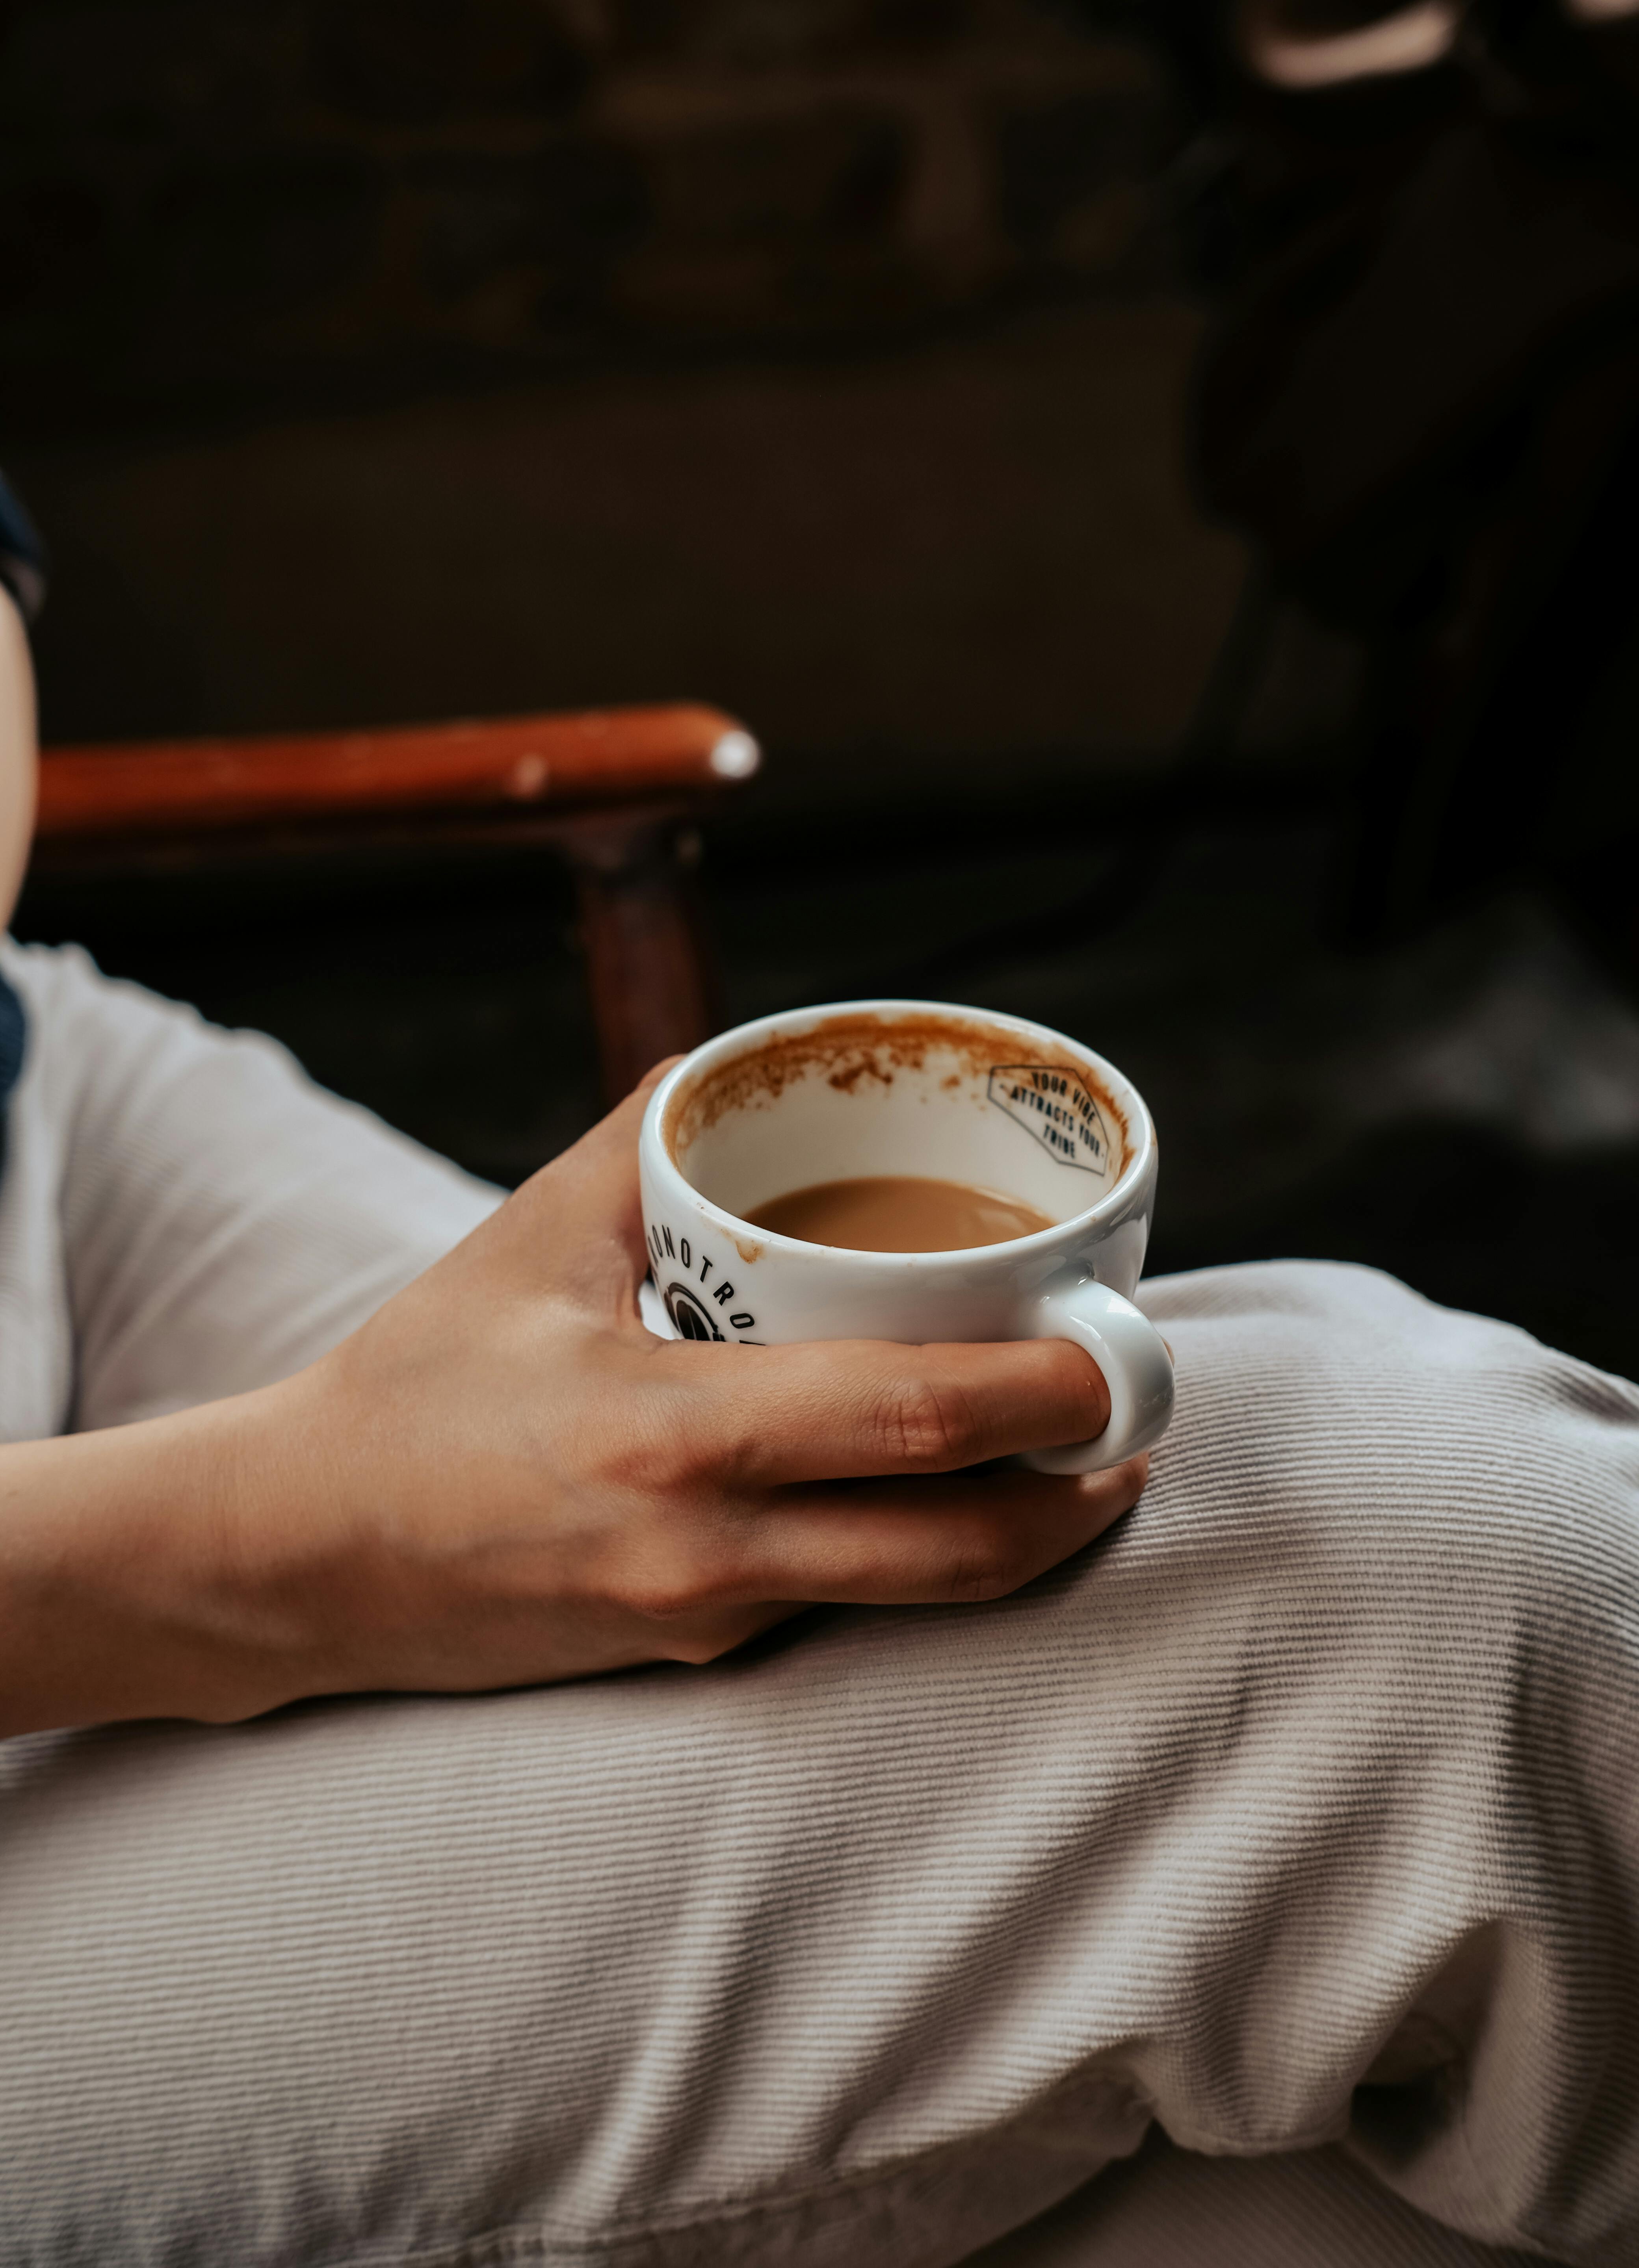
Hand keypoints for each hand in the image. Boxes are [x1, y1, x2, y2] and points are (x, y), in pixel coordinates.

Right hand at [0, 1073, 1145, 1732]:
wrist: (297, 1557)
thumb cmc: (417, 1382)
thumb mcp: (533, 1237)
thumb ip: (649, 1134)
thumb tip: (749, 1059)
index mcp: (671, 1429)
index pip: (912, 1420)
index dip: (1045, 1398)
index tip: (1121, 1352)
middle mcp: (703, 1547)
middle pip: (955, 1544)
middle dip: (1079, 1493)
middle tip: (1141, 1421)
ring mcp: (702, 1619)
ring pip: (917, 1596)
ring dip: (1022, 1539)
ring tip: (1083, 1468)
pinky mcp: (689, 1656)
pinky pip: (843, 1607)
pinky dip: (921, 1555)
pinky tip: (944, 1496)